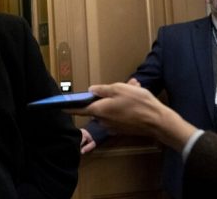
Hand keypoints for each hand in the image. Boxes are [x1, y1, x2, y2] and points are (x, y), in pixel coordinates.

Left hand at [72, 82, 195, 150]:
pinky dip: (124, 106)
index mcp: (98, 110)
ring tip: (131, 89)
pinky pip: (118, 114)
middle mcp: (103, 120)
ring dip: (117, 99)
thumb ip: (102, 89)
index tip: (58, 105)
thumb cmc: (138, 103)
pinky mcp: (122, 128)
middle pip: (97, 106)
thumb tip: (91, 90)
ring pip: (109, 109)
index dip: (68, 106)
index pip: (78, 109)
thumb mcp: (119, 89)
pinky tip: (135, 97)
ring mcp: (113, 126)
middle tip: (118, 87)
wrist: (158, 121)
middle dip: (104, 96)